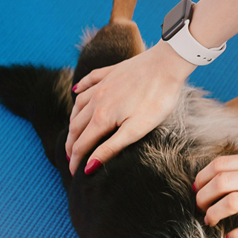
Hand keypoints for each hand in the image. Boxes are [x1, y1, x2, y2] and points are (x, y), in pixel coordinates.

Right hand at [66, 41, 195, 174]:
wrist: (167, 64)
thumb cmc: (157, 100)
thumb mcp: (137, 130)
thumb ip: (112, 147)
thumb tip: (90, 166)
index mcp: (102, 117)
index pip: (82, 144)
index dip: (76, 160)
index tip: (73, 173)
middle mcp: (96, 100)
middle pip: (76, 127)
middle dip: (71, 144)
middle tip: (70, 158)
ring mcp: (101, 84)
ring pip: (78, 105)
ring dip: (73, 121)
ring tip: (73, 132)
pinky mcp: (110, 72)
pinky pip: (87, 81)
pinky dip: (79, 90)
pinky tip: (76, 92)